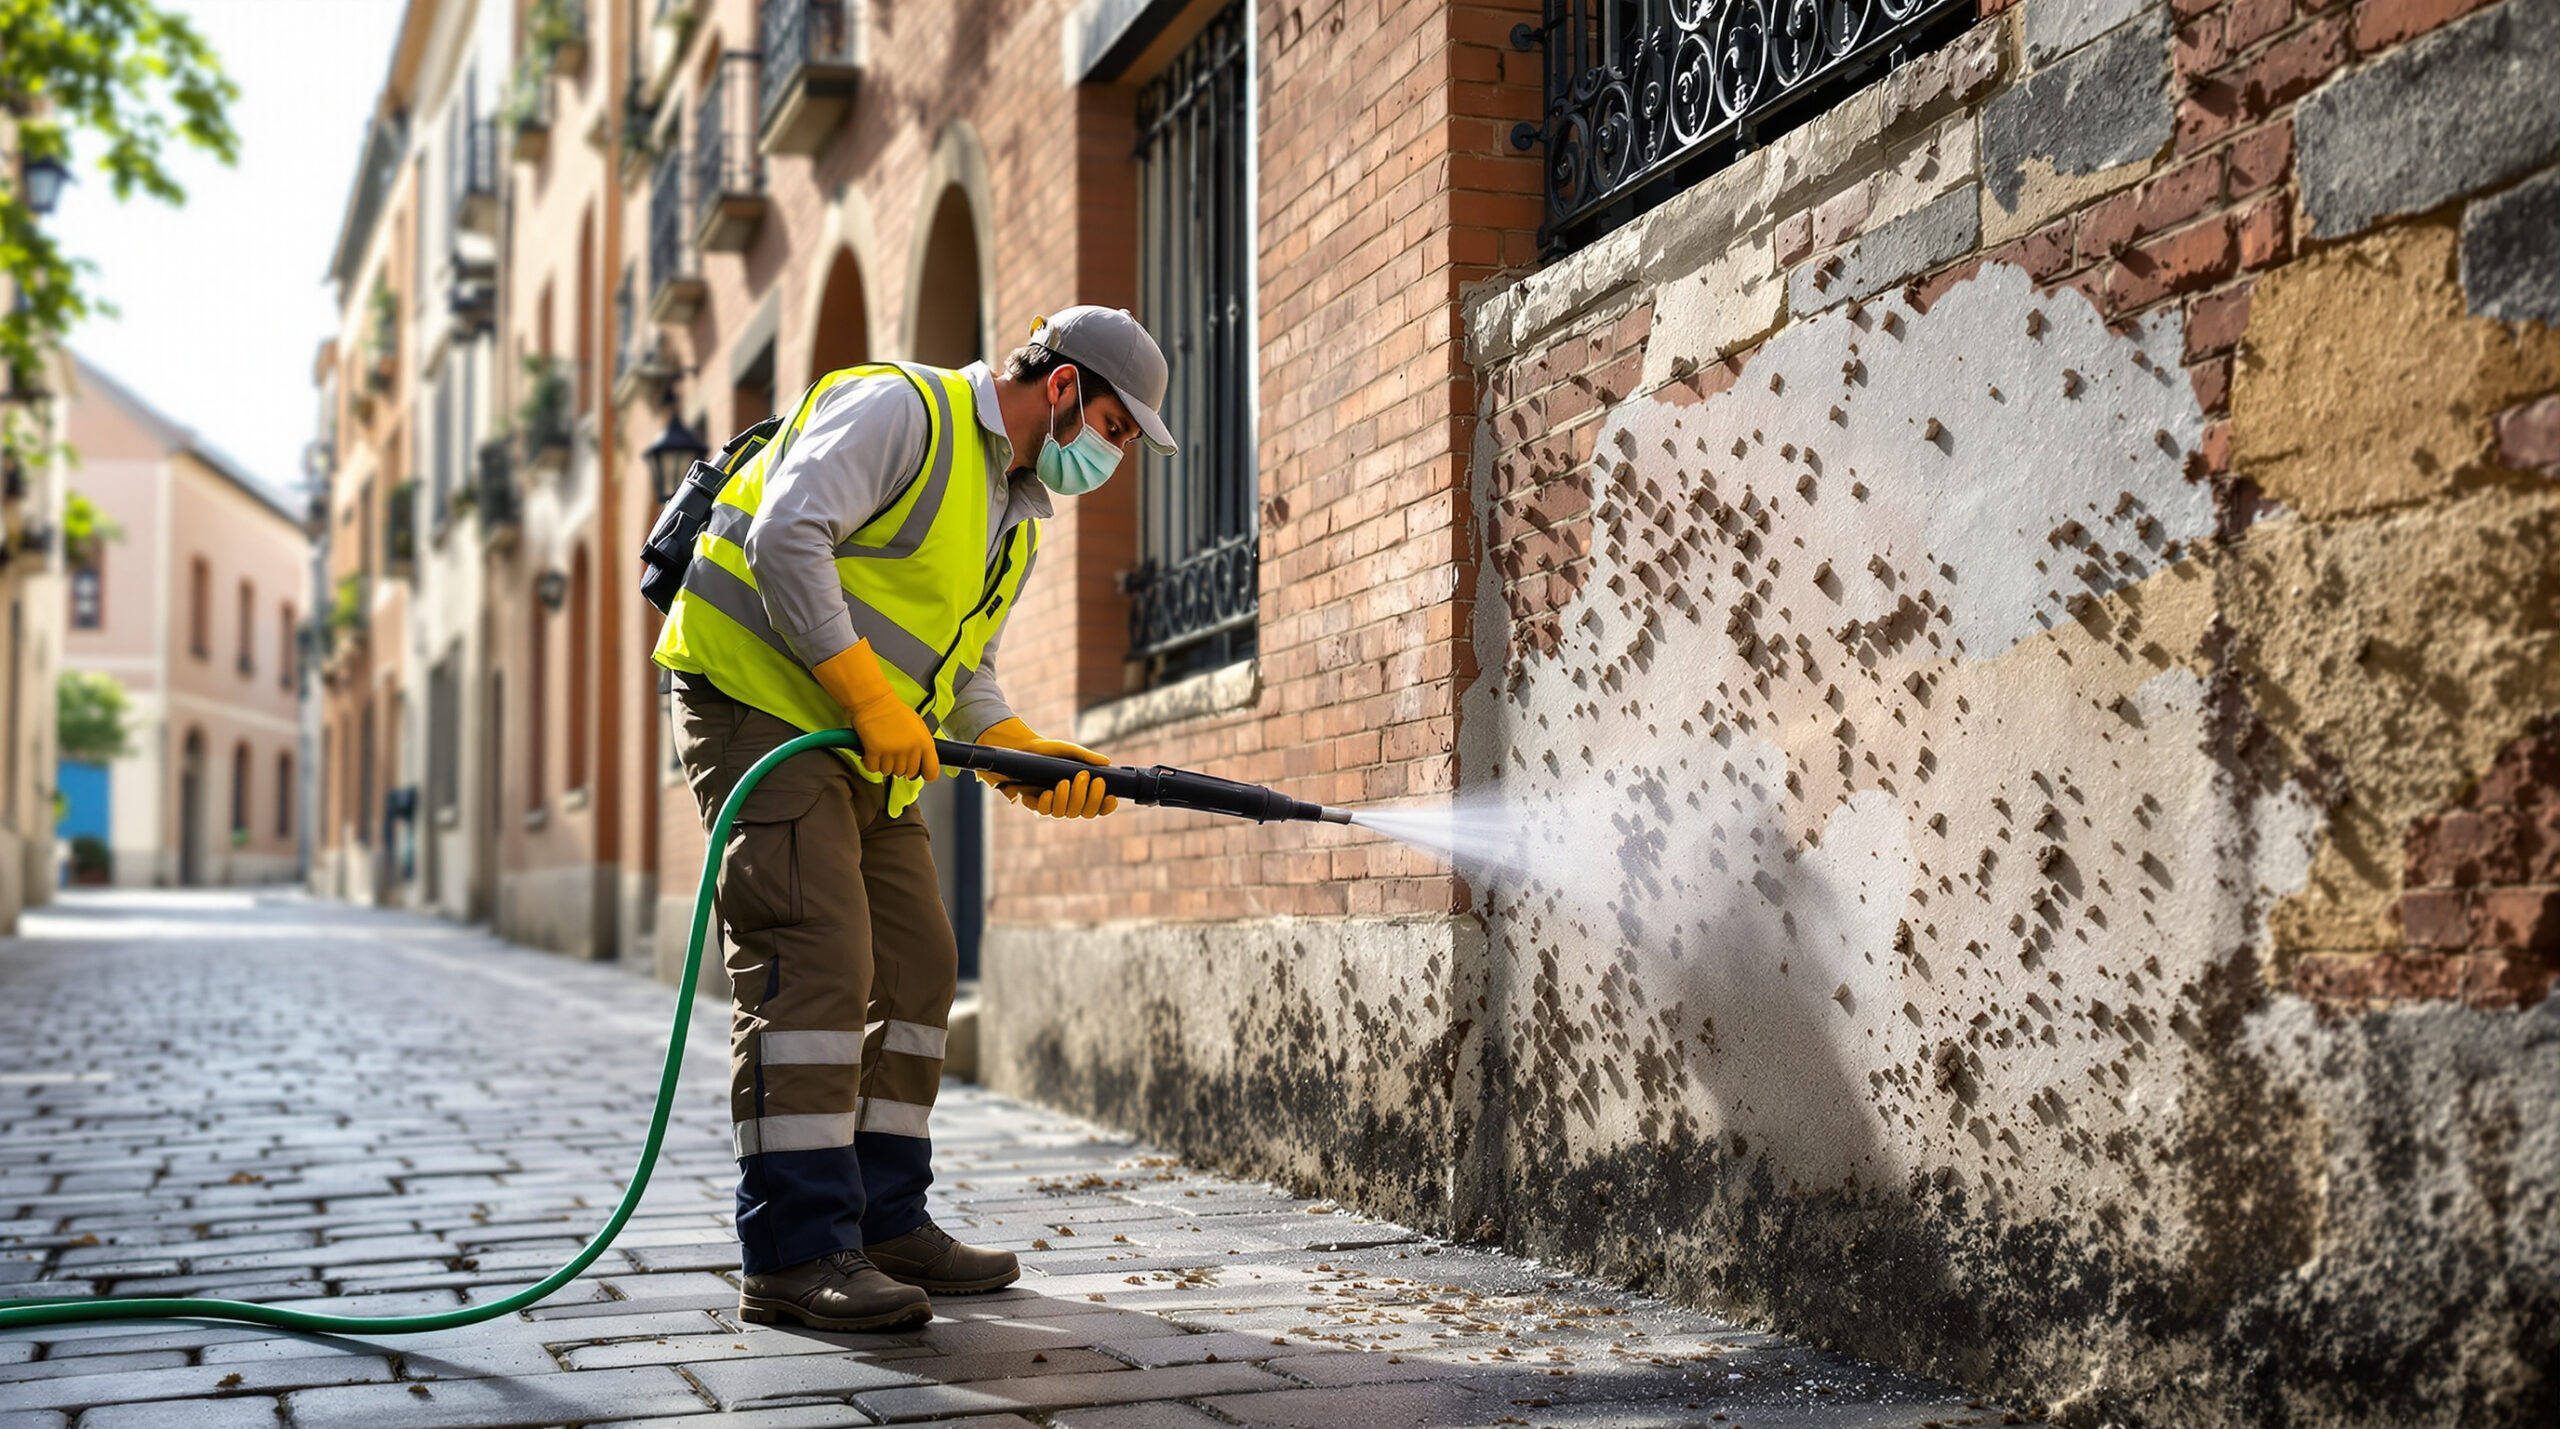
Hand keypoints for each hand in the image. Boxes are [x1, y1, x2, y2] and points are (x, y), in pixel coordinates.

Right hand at [813, 642, 940, 780]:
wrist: (874, 701)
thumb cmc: (895, 711)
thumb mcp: (918, 726)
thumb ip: (922, 745)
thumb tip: (922, 761)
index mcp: (925, 743)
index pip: (931, 771)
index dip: (925, 774)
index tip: (920, 772)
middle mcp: (910, 749)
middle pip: (908, 774)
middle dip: (901, 767)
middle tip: (894, 755)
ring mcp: (892, 752)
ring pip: (890, 772)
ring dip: (885, 765)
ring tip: (882, 750)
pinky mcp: (874, 752)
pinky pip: (873, 769)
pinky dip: (870, 763)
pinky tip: (871, 752)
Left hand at [976, 718, 1118, 818]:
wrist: (1023, 747)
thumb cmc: (1048, 751)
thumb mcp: (1068, 750)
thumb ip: (1086, 757)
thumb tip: (1106, 762)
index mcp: (1080, 791)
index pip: (1098, 806)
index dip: (1106, 806)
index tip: (1111, 797)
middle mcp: (1067, 801)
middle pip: (1084, 812)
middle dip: (1088, 798)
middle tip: (1085, 777)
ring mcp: (1051, 804)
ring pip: (1065, 813)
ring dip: (1067, 799)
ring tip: (1064, 782)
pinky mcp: (1033, 803)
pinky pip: (1043, 810)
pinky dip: (1047, 802)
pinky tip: (1047, 792)